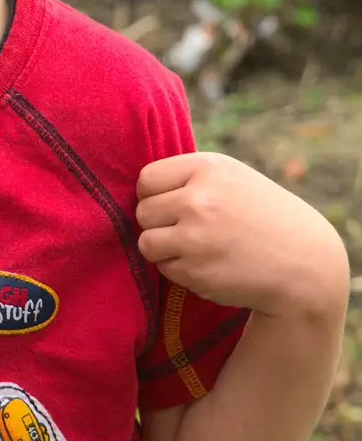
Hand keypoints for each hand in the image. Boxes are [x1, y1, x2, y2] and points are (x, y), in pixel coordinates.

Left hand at [136, 152, 347, 317]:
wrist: (303, 263)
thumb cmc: (261, 214)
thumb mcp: (231, 177)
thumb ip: (188, 176)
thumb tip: (136, 185)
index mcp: (206, 169)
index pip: (146, 179)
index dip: (154, 194)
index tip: (172, 203)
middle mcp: (198, 200)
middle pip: (143, 211)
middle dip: (159, 222)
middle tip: (187, 229)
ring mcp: (196, 238)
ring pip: (147, 242)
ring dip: (164, 248)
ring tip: (195, 247)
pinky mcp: (196, 272)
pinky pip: (165, 268)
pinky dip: (180, 269)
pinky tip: (209, 264)